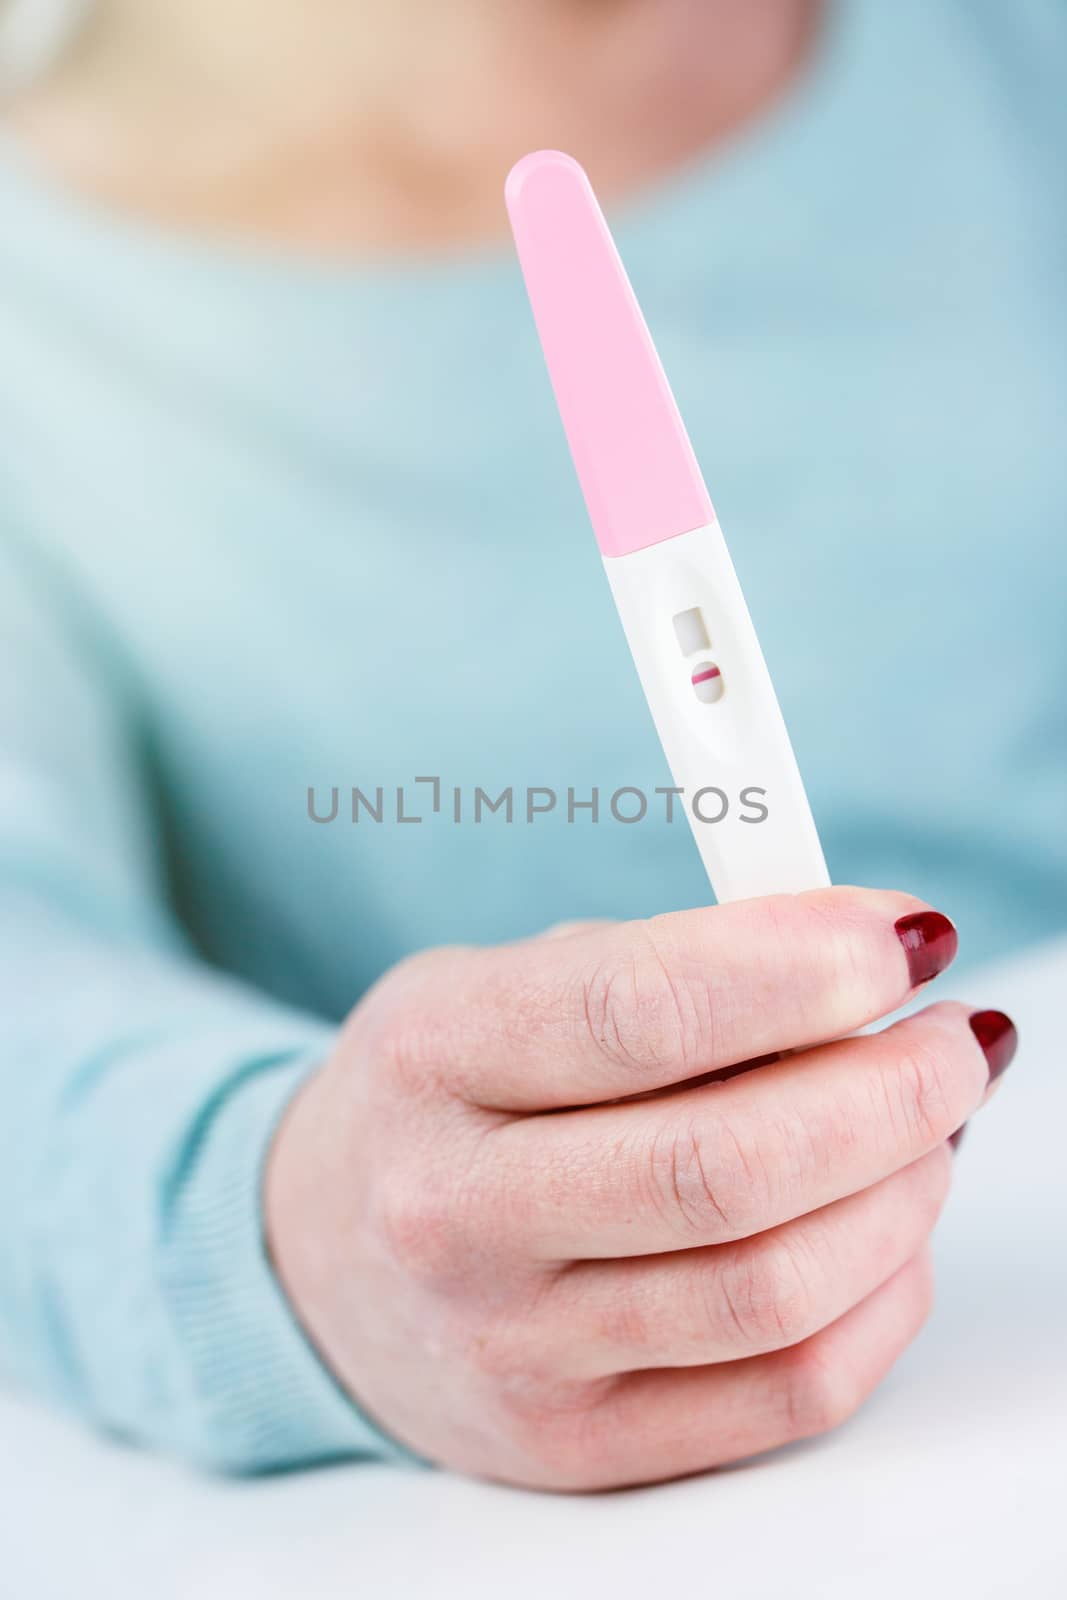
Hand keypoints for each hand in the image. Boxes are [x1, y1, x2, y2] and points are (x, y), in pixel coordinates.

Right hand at [264, 888, 1013, 1489]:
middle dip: (892, 1090)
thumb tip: (868, 955)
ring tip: (926, 1128)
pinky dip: (880, 1298)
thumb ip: (671, 961)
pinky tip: (883, 1229)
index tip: (907, 937)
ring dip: (901, 1191)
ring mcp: (513, 1350)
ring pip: (775, 1290)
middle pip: (726, 1167)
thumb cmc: (444, 1095)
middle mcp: (454, 1213)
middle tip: (952, 1041)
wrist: (321, 1253)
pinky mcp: (578, 1444)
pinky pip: (787, 1391)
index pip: (642, 1010)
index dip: (804, 968)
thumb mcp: (505, 980)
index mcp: (433, 1055)